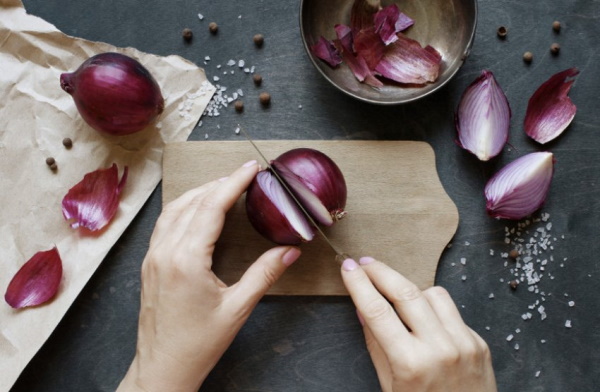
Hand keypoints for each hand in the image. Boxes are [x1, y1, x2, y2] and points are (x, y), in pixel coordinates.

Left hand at [118, 160, 300, 391]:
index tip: (251, 168)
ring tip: (224, 186)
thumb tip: (289, 251)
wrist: (162, 368)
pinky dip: (184, 207)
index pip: (212, 207)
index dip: (234, 183)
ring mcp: (153, 256)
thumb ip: (264, 275)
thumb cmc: (197, 344)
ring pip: (175, 209)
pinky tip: (197, 209)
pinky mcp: (150, 263)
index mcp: (186, 260)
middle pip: (194, 202)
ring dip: (200, 192)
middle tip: (245, 175)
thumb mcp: (237, 308)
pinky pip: (165, 223)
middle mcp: (165, 252)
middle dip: (220, 183)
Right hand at [340, 257, 496, 391]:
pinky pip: (452, 311)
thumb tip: (363, 308)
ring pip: (433, 294)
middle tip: (365, 263)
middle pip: (406, 292)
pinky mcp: (479, 343)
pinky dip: (434, 309)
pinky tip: (424, 320)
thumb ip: (376, 345)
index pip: (377, 311)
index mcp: (411, 364)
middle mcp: (440, 349)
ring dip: (411, 290)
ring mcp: (464, 344)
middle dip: (381, 272)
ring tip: (396, 296)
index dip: (359, 284)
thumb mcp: (390, 386)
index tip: (348, 267)